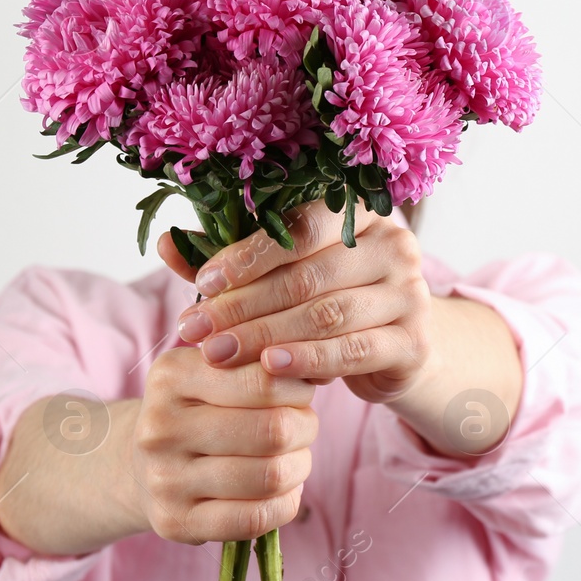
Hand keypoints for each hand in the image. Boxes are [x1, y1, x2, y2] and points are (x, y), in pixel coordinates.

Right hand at [128, 347, 316, 544]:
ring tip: (294, 458)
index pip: (264, 380)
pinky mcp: (177, 522)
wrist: (139, 466)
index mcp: (172, 376)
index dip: (298, 389)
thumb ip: (256, 363)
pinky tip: (282, 492)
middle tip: (303, 426)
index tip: (300, 393)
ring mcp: (165, 480)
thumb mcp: (212, 371)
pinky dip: (285, 504)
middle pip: (274, 430)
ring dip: (299, 467)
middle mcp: (161, 427)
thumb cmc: (196, 412)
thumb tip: (313, 369)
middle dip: (305, 428)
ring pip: (270, 476)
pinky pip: (255, 519)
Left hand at [158, 201, 438, 404]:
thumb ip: (231, 259)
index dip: (247, 254)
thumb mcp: (283, 274)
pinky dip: (308, 360)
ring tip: (220, 353)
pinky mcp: (413, 341)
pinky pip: (354, 350)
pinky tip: (270, 368)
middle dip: (243, 305)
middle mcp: (392, 244)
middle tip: (196, 331)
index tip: (202, 284)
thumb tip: (167, 243)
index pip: (300, 224)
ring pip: (326, 314)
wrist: (397, 348)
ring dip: (265, 335)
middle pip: (307, 274)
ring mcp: (409, 293)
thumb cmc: (329, 300)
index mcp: (360, 212)